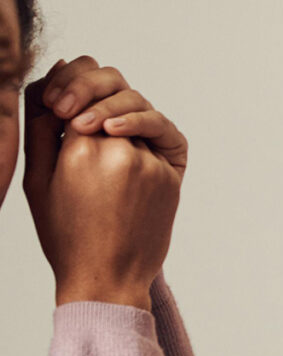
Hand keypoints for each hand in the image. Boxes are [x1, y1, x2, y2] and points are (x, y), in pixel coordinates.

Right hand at [22, 57, 189, 308]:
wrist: (107, 278)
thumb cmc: (65, 233)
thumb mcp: (37, 180)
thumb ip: (41, 126)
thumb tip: (53, 77)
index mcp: (82, 151)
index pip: (78, 86)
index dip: (67, 84)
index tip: (55, 102)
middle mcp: (122, 151)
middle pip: (114, 86)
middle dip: (92, 84)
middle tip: (72, 106)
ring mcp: (152, 162)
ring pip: (138, 106)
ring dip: (115, 106)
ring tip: (92, 126)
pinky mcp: (171, 174)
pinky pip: (158, 133)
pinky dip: (138, 128)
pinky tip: (118, 140)